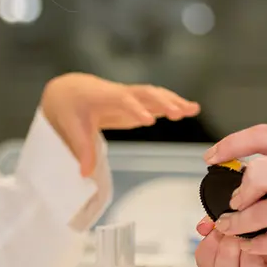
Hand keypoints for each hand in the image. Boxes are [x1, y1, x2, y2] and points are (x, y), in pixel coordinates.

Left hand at [41, 73, 199, 176]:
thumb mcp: (73, 130)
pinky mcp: (138, 101)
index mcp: (103, 97)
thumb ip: (83, 151)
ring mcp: (131, 96)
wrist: (72, 92)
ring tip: (193, 109)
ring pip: (155, 94)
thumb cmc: (72, 110)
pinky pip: (158, 100)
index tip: (148, 121)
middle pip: (145, 93)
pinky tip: (190, 109)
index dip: (135, 109)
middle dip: (162, 102)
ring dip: (174, 100)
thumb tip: (85, 174)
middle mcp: (121, 93)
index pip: (122, 101)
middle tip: (179, 114)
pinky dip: (174, 103)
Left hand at [204, 125, 266, 266]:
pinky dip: (257, 246)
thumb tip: (260, 170)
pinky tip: (254, 246)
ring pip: (256, 215)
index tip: (212, 157)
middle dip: (236, 192)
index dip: (230, 145)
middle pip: (253, 175)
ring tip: (232, 228)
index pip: (262, 136)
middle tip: (233, 202)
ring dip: (237, 224)